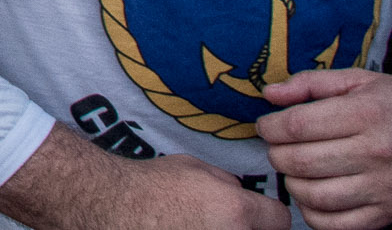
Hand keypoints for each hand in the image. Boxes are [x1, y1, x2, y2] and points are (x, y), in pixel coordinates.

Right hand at [0, 127, 283, 227]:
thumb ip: (228, 183)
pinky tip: (188, 226)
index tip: (260, 213)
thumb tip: (244, 194)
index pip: (281, 220)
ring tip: (204, 222)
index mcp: (237, 210)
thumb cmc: (149, 183)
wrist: (110, 206)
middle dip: (250, 226)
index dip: (270, 213)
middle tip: (230, 218)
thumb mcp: (194, 167)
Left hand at [258, 59, 391, 229]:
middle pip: (300, 162)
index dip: (270, 127)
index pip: (297, 126)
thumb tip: (269, 94)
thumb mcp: (360, 81)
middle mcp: (376, 153)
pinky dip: (314, 214)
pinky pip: (337, 225)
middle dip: (276, 154)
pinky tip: (314, 196)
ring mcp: (385, 188)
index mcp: (365, 114)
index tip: (267, 126)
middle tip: (278, 147)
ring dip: (292, 184)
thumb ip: (310, 84)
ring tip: (296, 169)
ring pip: (314, 196)